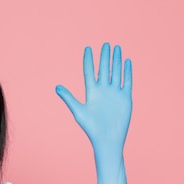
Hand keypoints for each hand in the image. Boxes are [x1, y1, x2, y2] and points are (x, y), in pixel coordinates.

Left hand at [55, 43, 131, 183]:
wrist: (107, 139)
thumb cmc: (91, 128)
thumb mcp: (78, 111)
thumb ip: (68, 98)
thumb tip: (56, 87)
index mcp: (91, 92)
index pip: (89, 71)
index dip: (89, 60)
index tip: (88, 48)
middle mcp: (103, 91)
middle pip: (104, 69)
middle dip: (105, 57)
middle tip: (106, 44)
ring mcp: (115, 93)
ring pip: (116, 73)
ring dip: (116, 61)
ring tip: (116, 48)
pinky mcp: (125, 98)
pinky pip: (127, 82)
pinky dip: (127, 72)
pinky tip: (127, 61)